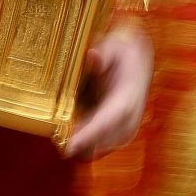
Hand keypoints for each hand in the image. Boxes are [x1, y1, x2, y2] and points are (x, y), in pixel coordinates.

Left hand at [65, 23, 152, 159]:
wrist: (139, 61)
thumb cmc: (123, 54)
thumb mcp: (115, 46)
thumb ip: (104, 53)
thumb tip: (93, 55)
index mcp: (126, 99)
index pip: (106, 122)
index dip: (88, 136)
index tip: (69, 147)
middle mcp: (129, 120)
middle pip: (100, 144)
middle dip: (79, 145)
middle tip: (56, 139)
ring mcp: (126, 130)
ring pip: (98, 149)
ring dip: (81, 146)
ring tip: (63, 135)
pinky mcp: (120, 135)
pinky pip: (99, 148)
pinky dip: (85, 144)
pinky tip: (72, 134)